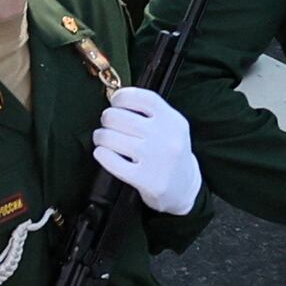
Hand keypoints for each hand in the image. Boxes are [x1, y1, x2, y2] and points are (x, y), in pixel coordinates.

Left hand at [90, 81, 203, 214]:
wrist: (184, 188)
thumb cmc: (170, 153)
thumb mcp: (171, 128)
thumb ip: (150, 113)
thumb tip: (115, 100)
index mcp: (173, 121)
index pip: (141, 98)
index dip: (121, 97)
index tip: (115, 102)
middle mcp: (166, 138)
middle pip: (119, 117)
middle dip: (106, 119)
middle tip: (107, 125)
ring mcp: (155, 159)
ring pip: (110, 137)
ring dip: (100, 137)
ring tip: (103, 139)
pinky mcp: (145, 179)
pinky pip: (110, 160)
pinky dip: (101, 154)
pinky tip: (104, 153)